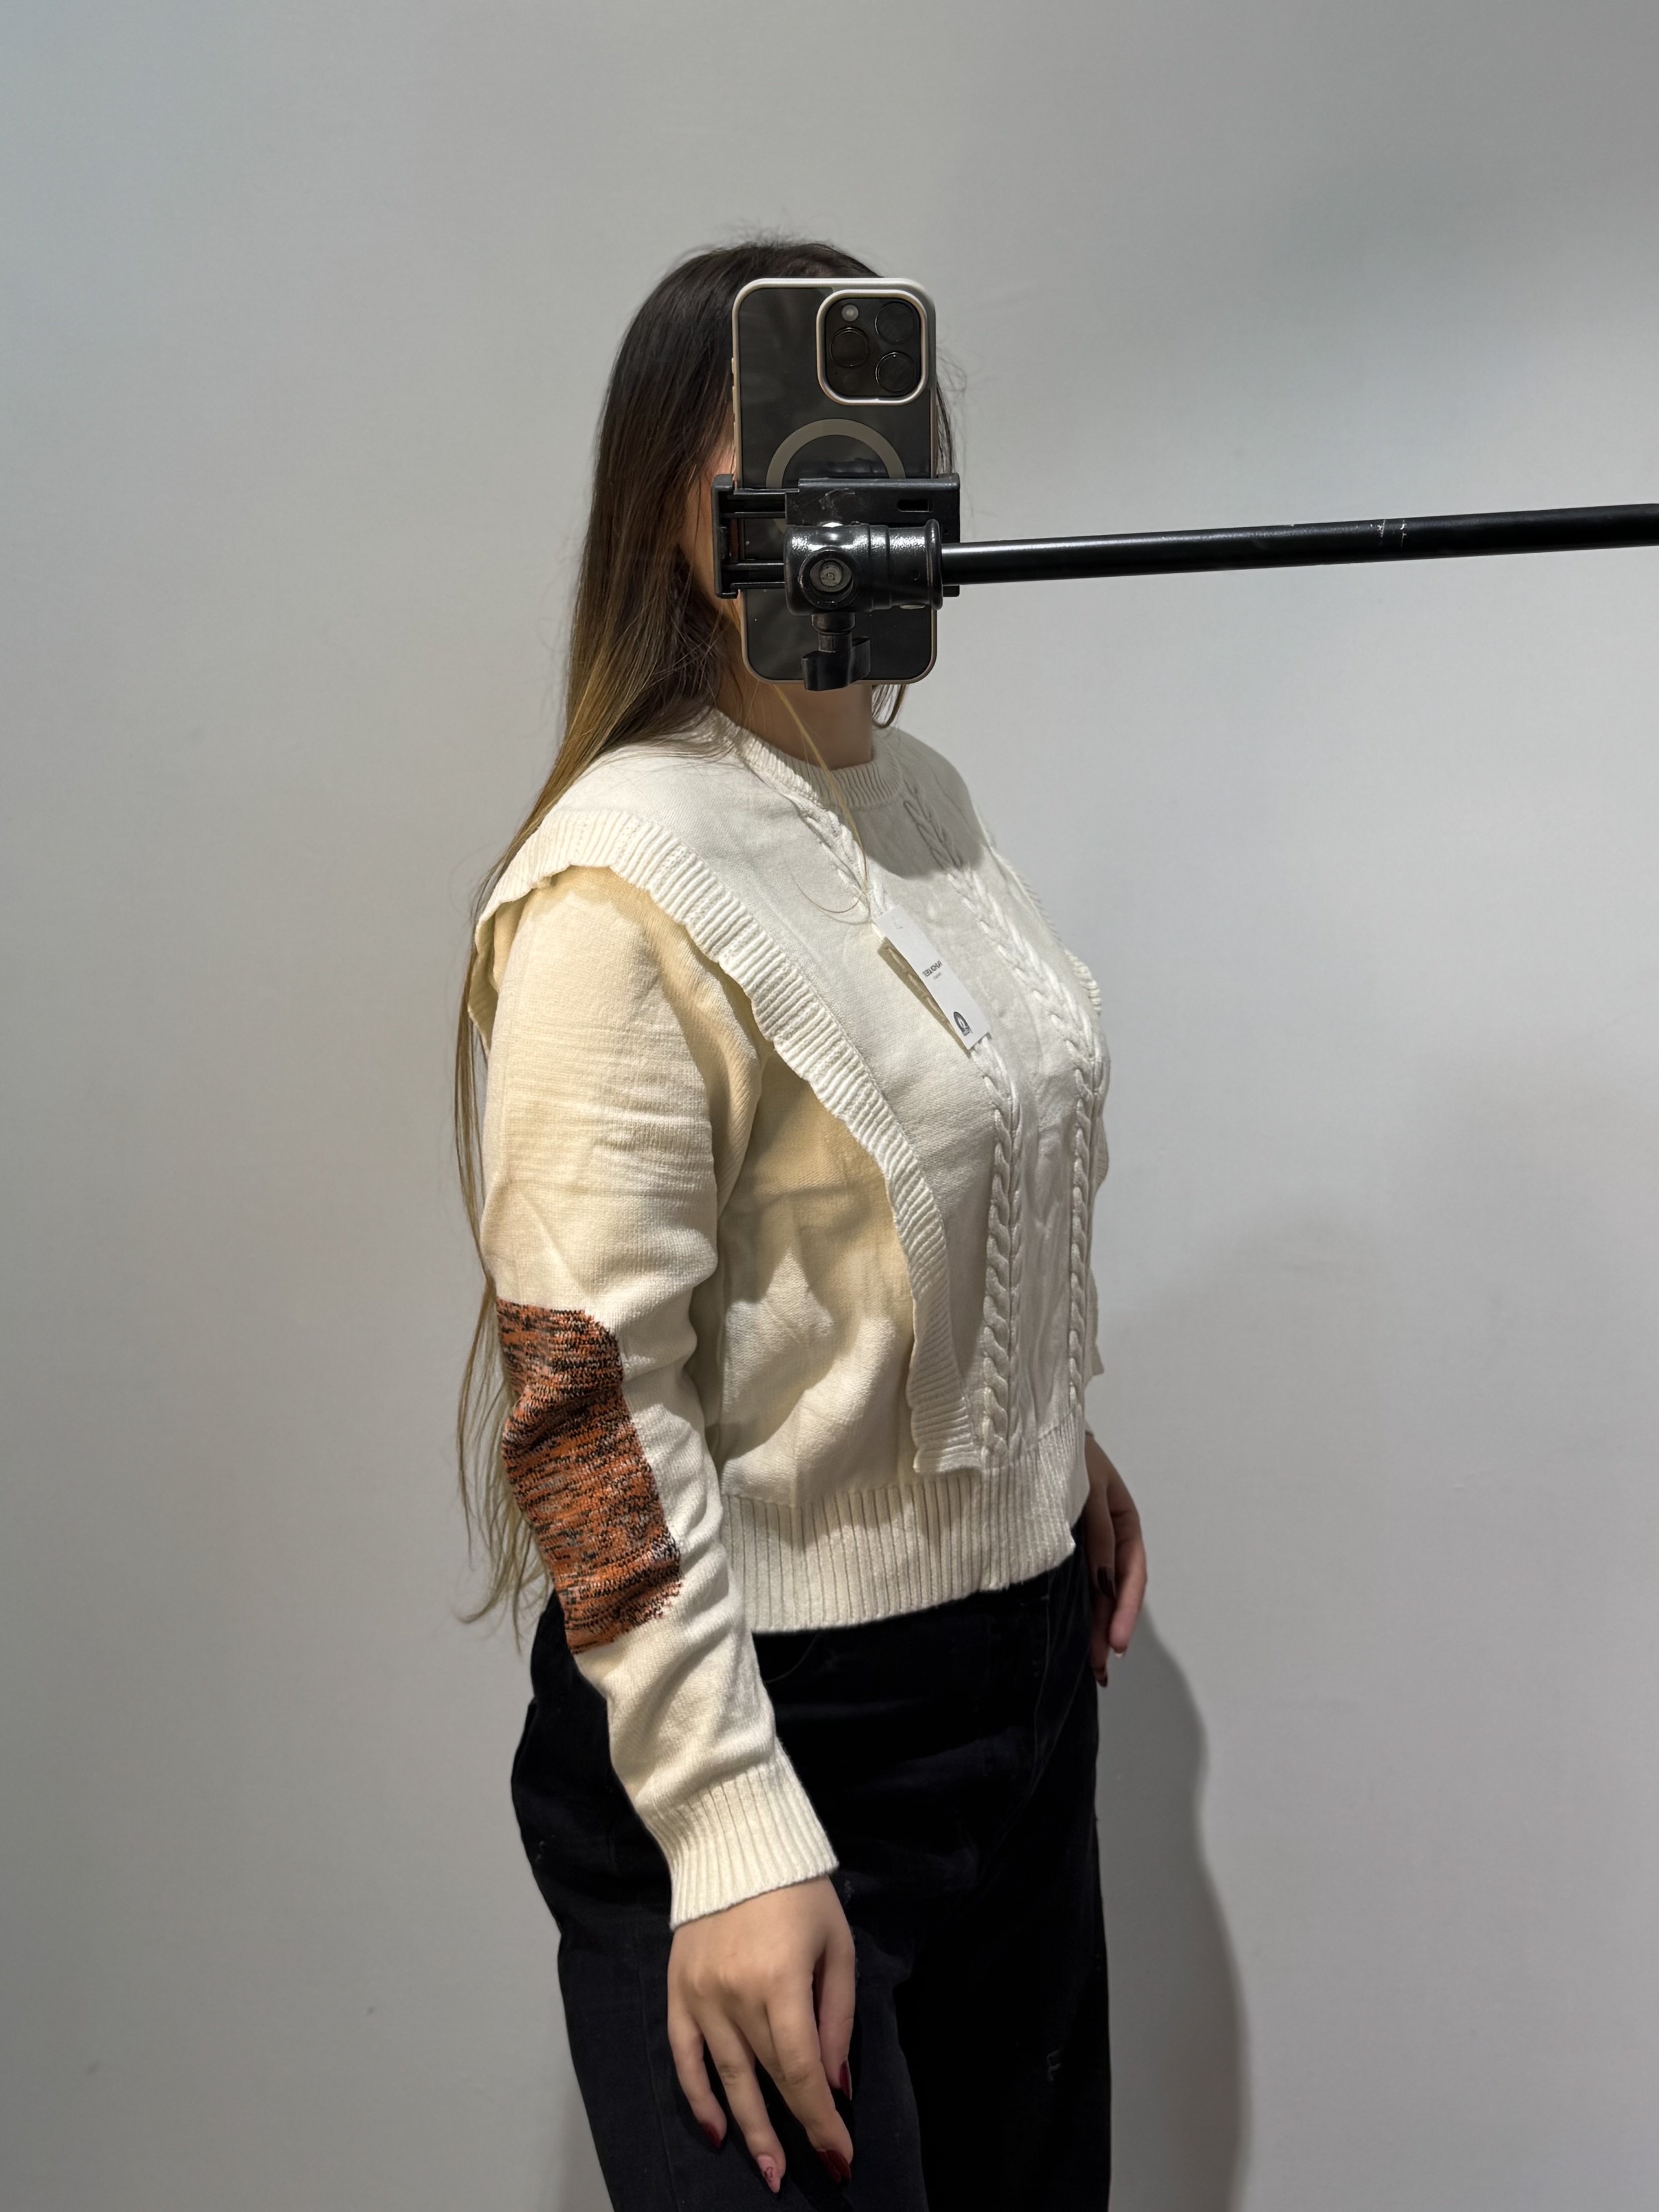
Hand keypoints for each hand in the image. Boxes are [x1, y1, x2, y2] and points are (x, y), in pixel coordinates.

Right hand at [667, 1875, 855, 2194]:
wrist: (734, 1840)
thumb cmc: (799, 1891)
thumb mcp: (836, 1945)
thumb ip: (836, 2017)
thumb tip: (835, 2083)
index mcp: (778, 1982)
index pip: (801, 2070)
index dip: (821, 2118)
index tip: (840, 2154)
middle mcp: (734, 1996)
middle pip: (768, 2076)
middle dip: (795, 2128)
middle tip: (813, 2170)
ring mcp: (700, 1996)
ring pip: (726, 2077)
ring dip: (749, 2129)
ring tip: (769, 2171)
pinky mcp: (678, 1992)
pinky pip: (684, 2057)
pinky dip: (698, 2098)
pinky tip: (716, 2131)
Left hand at [1083, 1431, 1145, 1685]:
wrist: (1026, 1431)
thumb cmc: (1063, 1452)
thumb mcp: (1087, 1486)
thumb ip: (1097, 1532)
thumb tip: (1106, 1583)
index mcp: (1123, 1520)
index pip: (1131, 1571)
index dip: (1125, 1608)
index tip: (1116, 1642)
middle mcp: (1107, 1537)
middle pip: (1114, 1590)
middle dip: (1108, 1629)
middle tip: (1098, 1667)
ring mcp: (1083, 1544)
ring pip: (1095, 1593)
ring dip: (1094, 1628)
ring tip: (1090, 1666)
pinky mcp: (1060, 1549)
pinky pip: (1074, 1584)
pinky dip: (1075, 1610)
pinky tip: (1073, 1636)